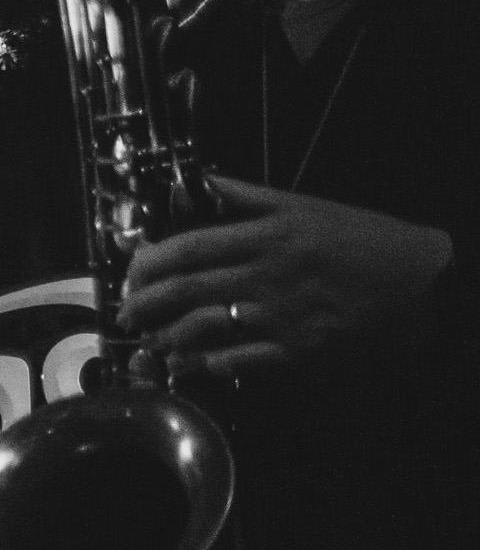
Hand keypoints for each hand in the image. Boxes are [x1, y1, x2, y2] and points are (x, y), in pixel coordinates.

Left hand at [119, 175, 452, 381]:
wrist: (422, 286)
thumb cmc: (361, 243)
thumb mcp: (303, 207)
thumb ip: (242, 197)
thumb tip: (191, 182)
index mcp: (267, 236)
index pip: (187, 248)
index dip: (146, 265)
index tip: (130, 276)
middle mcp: (268, 274)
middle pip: (184, 290)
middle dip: (143, 306)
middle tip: (127, 315)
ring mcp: (281, 316)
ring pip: (202, 329)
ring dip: (167, 339)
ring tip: (153, 342)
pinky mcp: (296, 352)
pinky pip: (236, 363)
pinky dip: (205, 366)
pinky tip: (190, 367)